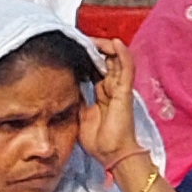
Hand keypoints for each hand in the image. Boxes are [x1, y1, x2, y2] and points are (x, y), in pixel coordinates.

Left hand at [81, 39, 145, 170]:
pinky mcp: (124, 91)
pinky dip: (122, 54)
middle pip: (104, 61)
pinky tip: (114, 43)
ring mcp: (119, 88)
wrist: (111, 154)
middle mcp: (111, 87)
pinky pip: (125, 69)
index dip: (86, 57)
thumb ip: (77, 100)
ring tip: (94, 38)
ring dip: (106, 48)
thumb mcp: (80, 115)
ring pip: (115, 61)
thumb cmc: (99, 140)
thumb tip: (65, 90)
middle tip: (81, 39)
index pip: (94, 69)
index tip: (73, 49)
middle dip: (93, 49)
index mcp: (101, 93)